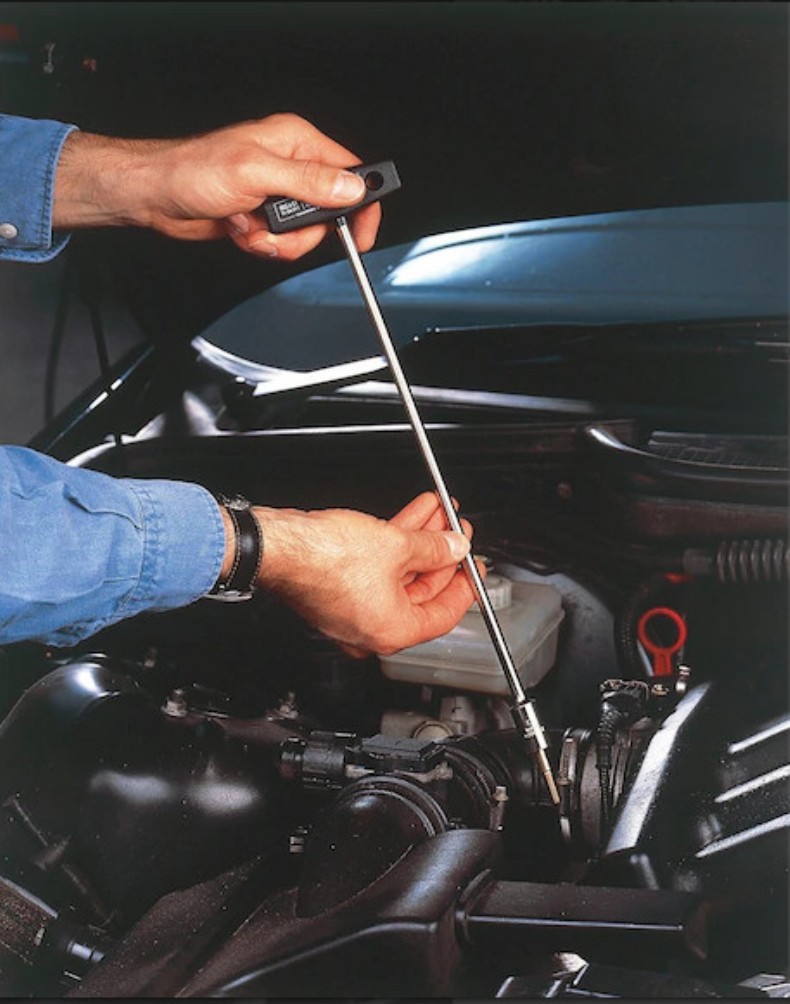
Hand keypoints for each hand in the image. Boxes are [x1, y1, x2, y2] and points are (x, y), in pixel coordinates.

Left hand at [53, 113, 379, 259]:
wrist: (157, 196)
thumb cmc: (193, 171)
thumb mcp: (256, 174)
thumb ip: (308, 182)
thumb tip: (350, 188)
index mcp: (296, 141)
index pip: (349, 173)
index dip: (360, 204)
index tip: (361, 234)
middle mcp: (290, 165)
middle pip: (329, 212)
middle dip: (303, 231)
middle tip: (276, 225)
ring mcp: (277, 193)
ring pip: (305, 234)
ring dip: (277, 240)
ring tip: (250, 225)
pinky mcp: (263, 216)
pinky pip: (282, 242)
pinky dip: (262, 244)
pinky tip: (240, 229)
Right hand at [249, 493, 479, 656]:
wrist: (280, 546)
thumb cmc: (324, 559)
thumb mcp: (396, 545)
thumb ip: (434, 547)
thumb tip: (454, 547)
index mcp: (392, 631)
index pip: (444, 614)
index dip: (465, 584)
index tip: (474, 566)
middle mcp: (372, 628)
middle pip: (422, 591)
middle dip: (441, 553)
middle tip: (456, 531)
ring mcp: (354, 610)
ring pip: (399, 574)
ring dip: (419, 542)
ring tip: (437, 514)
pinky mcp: (338, 590)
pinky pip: (378, 569)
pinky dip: (395, 544)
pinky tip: (410, 518)